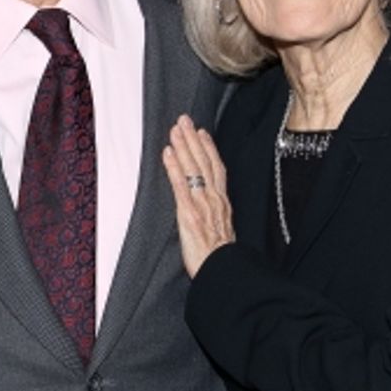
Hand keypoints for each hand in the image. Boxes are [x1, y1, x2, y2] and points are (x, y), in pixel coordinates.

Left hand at [162, 115, 234, 277]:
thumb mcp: (223, 230)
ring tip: (174, 129)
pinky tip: (168, 153)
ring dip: (183, 146)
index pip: (217, 168)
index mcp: (222, 202)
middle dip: (193, 139)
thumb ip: (216, 214)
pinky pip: (180, 185)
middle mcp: (214, 199)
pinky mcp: (189, 212)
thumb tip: (209, 208)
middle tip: (184, 120)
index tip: (202, 133)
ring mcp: (202, 204)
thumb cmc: (220, 256)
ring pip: (193, 168)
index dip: (209, 148)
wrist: (223, 270)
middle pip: (204, 162)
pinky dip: (174, 167)